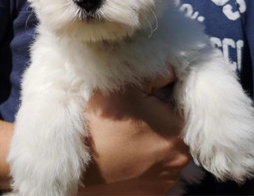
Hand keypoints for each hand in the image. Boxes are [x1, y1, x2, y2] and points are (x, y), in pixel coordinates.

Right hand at [79, 69, 189, 194]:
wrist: (73, 166)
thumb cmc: (98, 123)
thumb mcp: (124, 86)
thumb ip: (156, 72)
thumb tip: (173, 69)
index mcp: (178, 130)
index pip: (180, 103)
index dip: (160, 96)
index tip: (140, 98)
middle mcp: (180, 159)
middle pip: (173, 127)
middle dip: (157, 119)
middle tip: (129, 116)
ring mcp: (167, 180)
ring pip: (164, 150)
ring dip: (150, 141)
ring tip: (123, 136)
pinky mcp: (154, 194)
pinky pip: (154, 171)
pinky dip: (143, 161)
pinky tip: (123, 153)